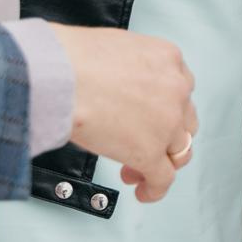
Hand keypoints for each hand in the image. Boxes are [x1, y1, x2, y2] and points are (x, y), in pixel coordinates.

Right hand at [49, 24, 197, 202]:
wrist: (59, 74)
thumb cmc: (69, 58)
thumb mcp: (113, 49)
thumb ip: (126, 69)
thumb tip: (111, 86)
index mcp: (167, 59)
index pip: (178, 89)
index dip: (164, 108)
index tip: (148, 118)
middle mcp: (176, 89)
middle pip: (183, 120)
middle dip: (164, 136)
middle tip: (142, 144)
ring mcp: (167, 121)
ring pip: (179, 149)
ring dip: (162, 162)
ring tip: (137, 171)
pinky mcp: (150, 151)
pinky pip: (163, 177)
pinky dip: (155, 188)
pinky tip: (143, 192)